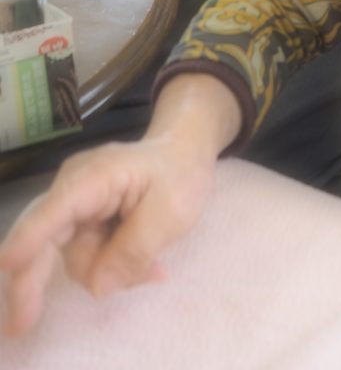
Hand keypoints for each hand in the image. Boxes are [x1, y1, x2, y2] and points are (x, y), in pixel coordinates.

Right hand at [0, 74, 239, 337]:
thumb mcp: (172, 211)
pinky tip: (146, 264)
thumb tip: (98, 287)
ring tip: (154, 266)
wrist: (184, 153)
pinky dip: (111, 266)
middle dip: (33, 283)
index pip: (55, 210)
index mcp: (94, 178)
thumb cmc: (181, 174)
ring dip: (108, 271)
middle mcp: (72, 191)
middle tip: (21, 326)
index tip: (8, 265)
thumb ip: (135, 248)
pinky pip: (86, 256)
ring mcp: (74, 207)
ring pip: (74, 257)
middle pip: (44, 241)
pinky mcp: (80, 223)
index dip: (29, 239)